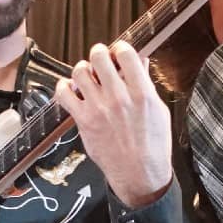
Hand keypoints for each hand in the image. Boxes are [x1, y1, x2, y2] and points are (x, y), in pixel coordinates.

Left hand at [55, 42, 172, 208]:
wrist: (139, 174)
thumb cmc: (153, 146)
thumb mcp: (159, 111)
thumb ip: (146, 84)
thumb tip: (141, 63)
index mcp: (142, 93)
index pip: (125, 53)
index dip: (120, 48)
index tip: (119, 53)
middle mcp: (119, 97)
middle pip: (99, 56)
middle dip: (99, 54)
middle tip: (101, 61)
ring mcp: (99, 108)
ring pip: (80, 71)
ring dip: (83, 70)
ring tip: (88, 77)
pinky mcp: (84, 121)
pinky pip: (64, 94)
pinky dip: (64, 88)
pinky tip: (71, 90)